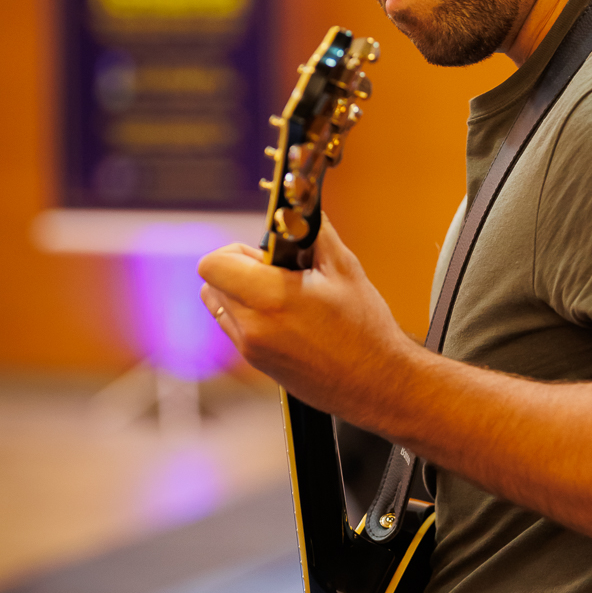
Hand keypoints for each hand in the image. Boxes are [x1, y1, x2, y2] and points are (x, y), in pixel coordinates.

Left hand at [197, 216, 412, 429]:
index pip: (214, 264)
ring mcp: (251, 349)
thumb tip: (300, 209)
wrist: (377, 383)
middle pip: (213, 283)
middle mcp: (252, 327)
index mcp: (270, 299)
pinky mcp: (257, 363)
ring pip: (221, 305)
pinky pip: (235, 327)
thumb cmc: (366, 332)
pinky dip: (251, 314)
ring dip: (241, 292)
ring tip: (283, 294)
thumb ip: (315, 232)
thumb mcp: (346, 269)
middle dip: (240, 269)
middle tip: (279, 271)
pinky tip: (287, 316)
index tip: (265, 253)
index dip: (236, 250)